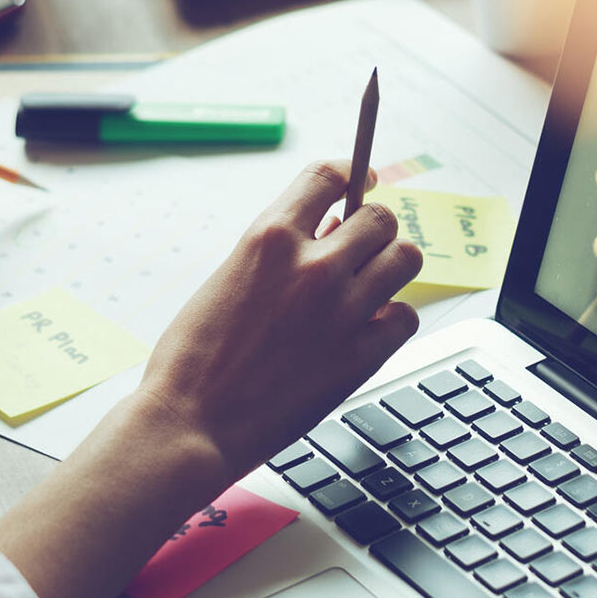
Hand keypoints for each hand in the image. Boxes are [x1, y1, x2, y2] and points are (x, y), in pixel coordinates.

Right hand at [136, 160, 422, 478]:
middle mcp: (313, 266)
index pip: (328, 176)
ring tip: (373, 281)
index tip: (365, 178)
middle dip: (373, 229)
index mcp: (270, 238)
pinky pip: (406, 317)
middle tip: (363, 246)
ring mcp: (342, 310)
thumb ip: (279, 255)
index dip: (353, 172)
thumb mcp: (228, 281)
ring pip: (406, 259)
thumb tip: (328, 233)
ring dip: (392, 265)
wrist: (190, 424)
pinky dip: (393, 319)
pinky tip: (370, 327)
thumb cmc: (194, 358)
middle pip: (380, 218)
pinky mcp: (360, 356)